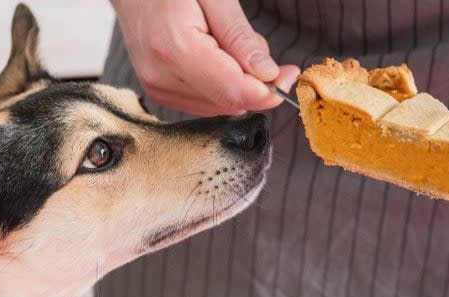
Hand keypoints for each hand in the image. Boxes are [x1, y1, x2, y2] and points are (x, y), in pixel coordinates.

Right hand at [110, 0, 299, 115]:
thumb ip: (240, 37)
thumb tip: (268, 74)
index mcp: (175, 48)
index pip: (234, 91)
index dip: (269, 91)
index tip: (290, 76)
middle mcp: (162, 76)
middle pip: (229, 102)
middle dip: (257, 86)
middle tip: (266, 56)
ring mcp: (158, 88)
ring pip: (220, 106)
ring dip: (239, 86)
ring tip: (230, 48)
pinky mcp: (160, 93)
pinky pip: (205, 103)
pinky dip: (222, 87)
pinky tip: (217, 61)